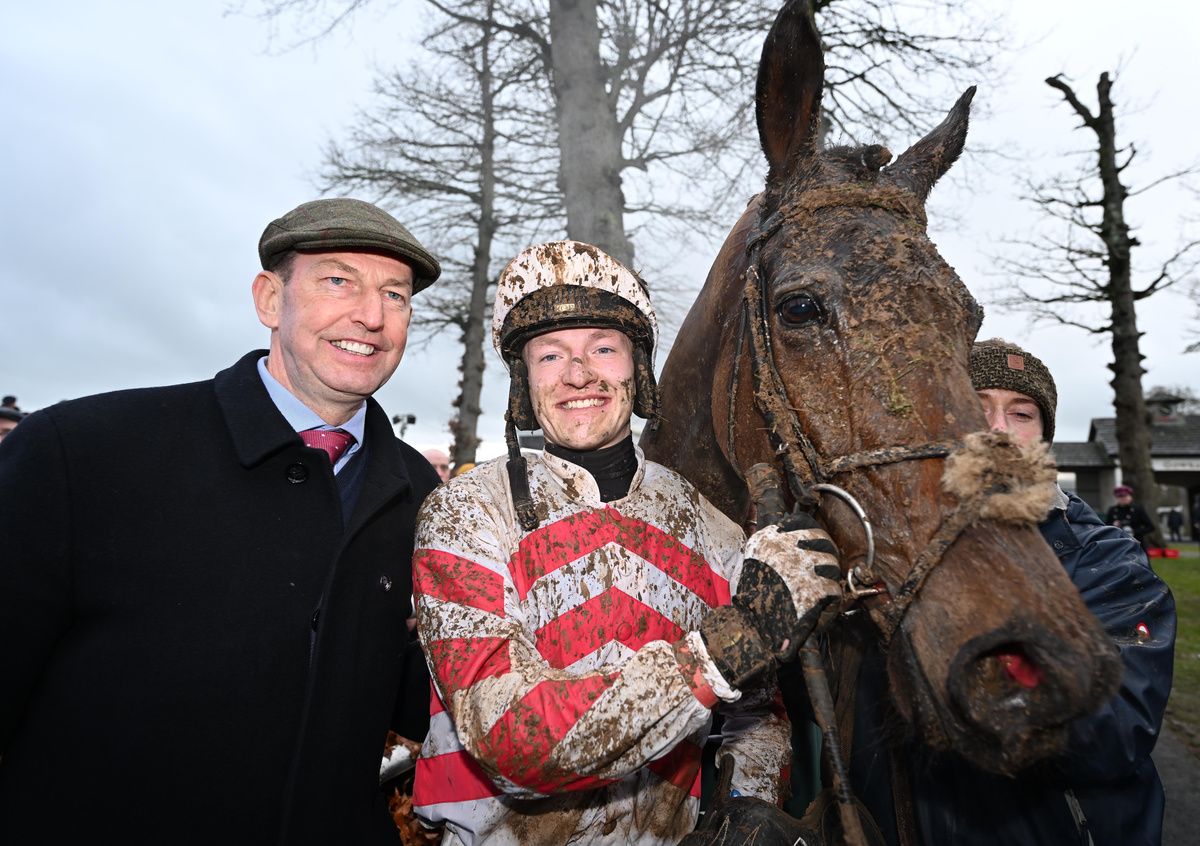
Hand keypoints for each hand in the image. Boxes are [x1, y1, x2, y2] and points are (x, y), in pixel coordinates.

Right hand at [700, 513, 841, 687]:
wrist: (749, 628)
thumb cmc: (749, 599)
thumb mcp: (754, 563)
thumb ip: (772, 550)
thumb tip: (791, 539)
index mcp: (769, 540)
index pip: (802, 521)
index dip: (811, 532)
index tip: (811, 541)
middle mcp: (787, 548)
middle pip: (822, 541)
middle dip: (825, 554)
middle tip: (821, 568)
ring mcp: (803, 568)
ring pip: (832, 564)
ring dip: (830, 576)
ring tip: (821, 589)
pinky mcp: (816, 589)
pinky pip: (834, 590)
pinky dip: (831, 601)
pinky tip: (822, 608)